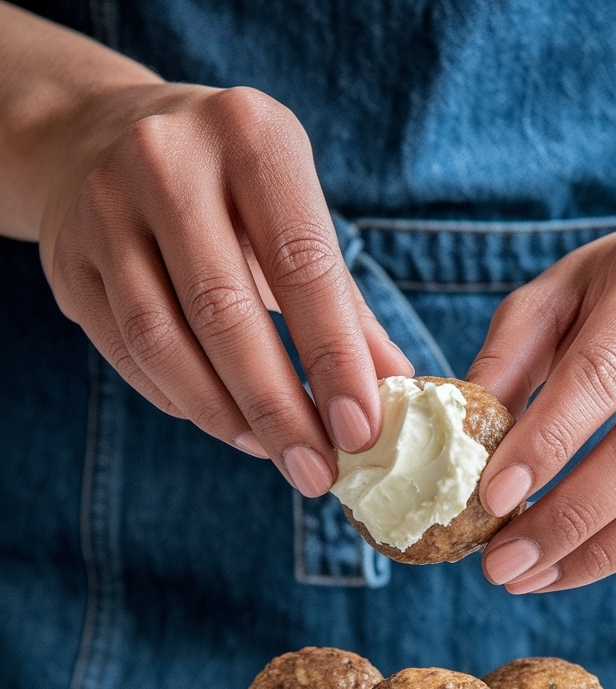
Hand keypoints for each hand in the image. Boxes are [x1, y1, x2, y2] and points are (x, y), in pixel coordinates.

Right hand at [39, 84, 409, 493]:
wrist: (102, 139)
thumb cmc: (229, 190)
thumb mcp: (294, 213)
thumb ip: (343, 302)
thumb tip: (395, 388)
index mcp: (250, 136)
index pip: (302, 264)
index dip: (333, 358)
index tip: (360, 430)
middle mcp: (167, 162)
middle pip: (225, 313)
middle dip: (278, 408)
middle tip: (316, 470)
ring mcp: (104, 210)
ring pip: (163, 342)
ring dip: (224, 415)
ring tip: (272, 452)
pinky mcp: (66, 261)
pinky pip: (127, 354)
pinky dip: (180, 402)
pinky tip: (224, 423)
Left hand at [469, 228, 615, 592]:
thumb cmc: (612, 298)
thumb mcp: (553, 297)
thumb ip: (508, 358)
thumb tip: (464, 443)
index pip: (602, 374)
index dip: (547, 444)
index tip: (493, 499)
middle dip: (566, 517)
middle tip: (500, 562)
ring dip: (594, 552)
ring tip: (525, 576)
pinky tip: (564, 568)